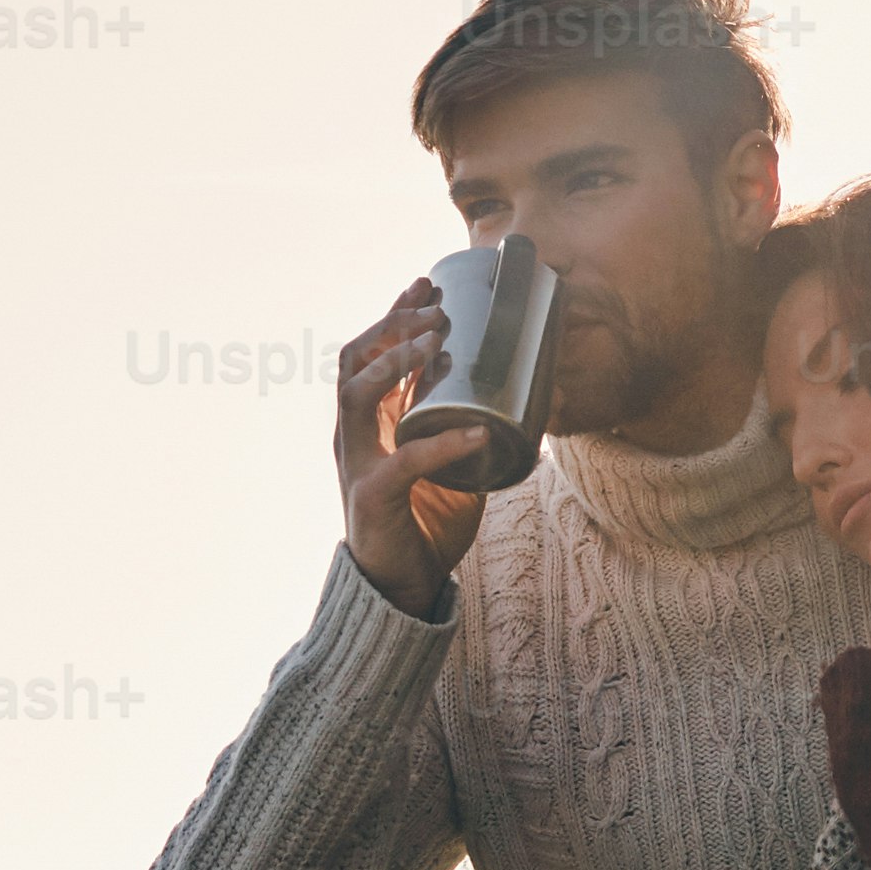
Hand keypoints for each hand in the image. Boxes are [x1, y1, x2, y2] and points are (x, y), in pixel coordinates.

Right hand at [333, 276, 497, 610]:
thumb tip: (516, 397)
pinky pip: (407, 461)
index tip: (423, 283)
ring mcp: (358, 464)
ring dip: (398, 361)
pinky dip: (445, 443)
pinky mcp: (373, 496)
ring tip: (437, 340)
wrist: (398, 586)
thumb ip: (460, 429)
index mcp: (369, 422)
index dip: (391, 314)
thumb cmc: (422, 521)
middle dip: (392, 325)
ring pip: (358, 394)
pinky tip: (478, 433)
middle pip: (353, 359)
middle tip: (434, 308)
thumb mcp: (443, 463)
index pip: (366, 353)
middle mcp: (355, 435)